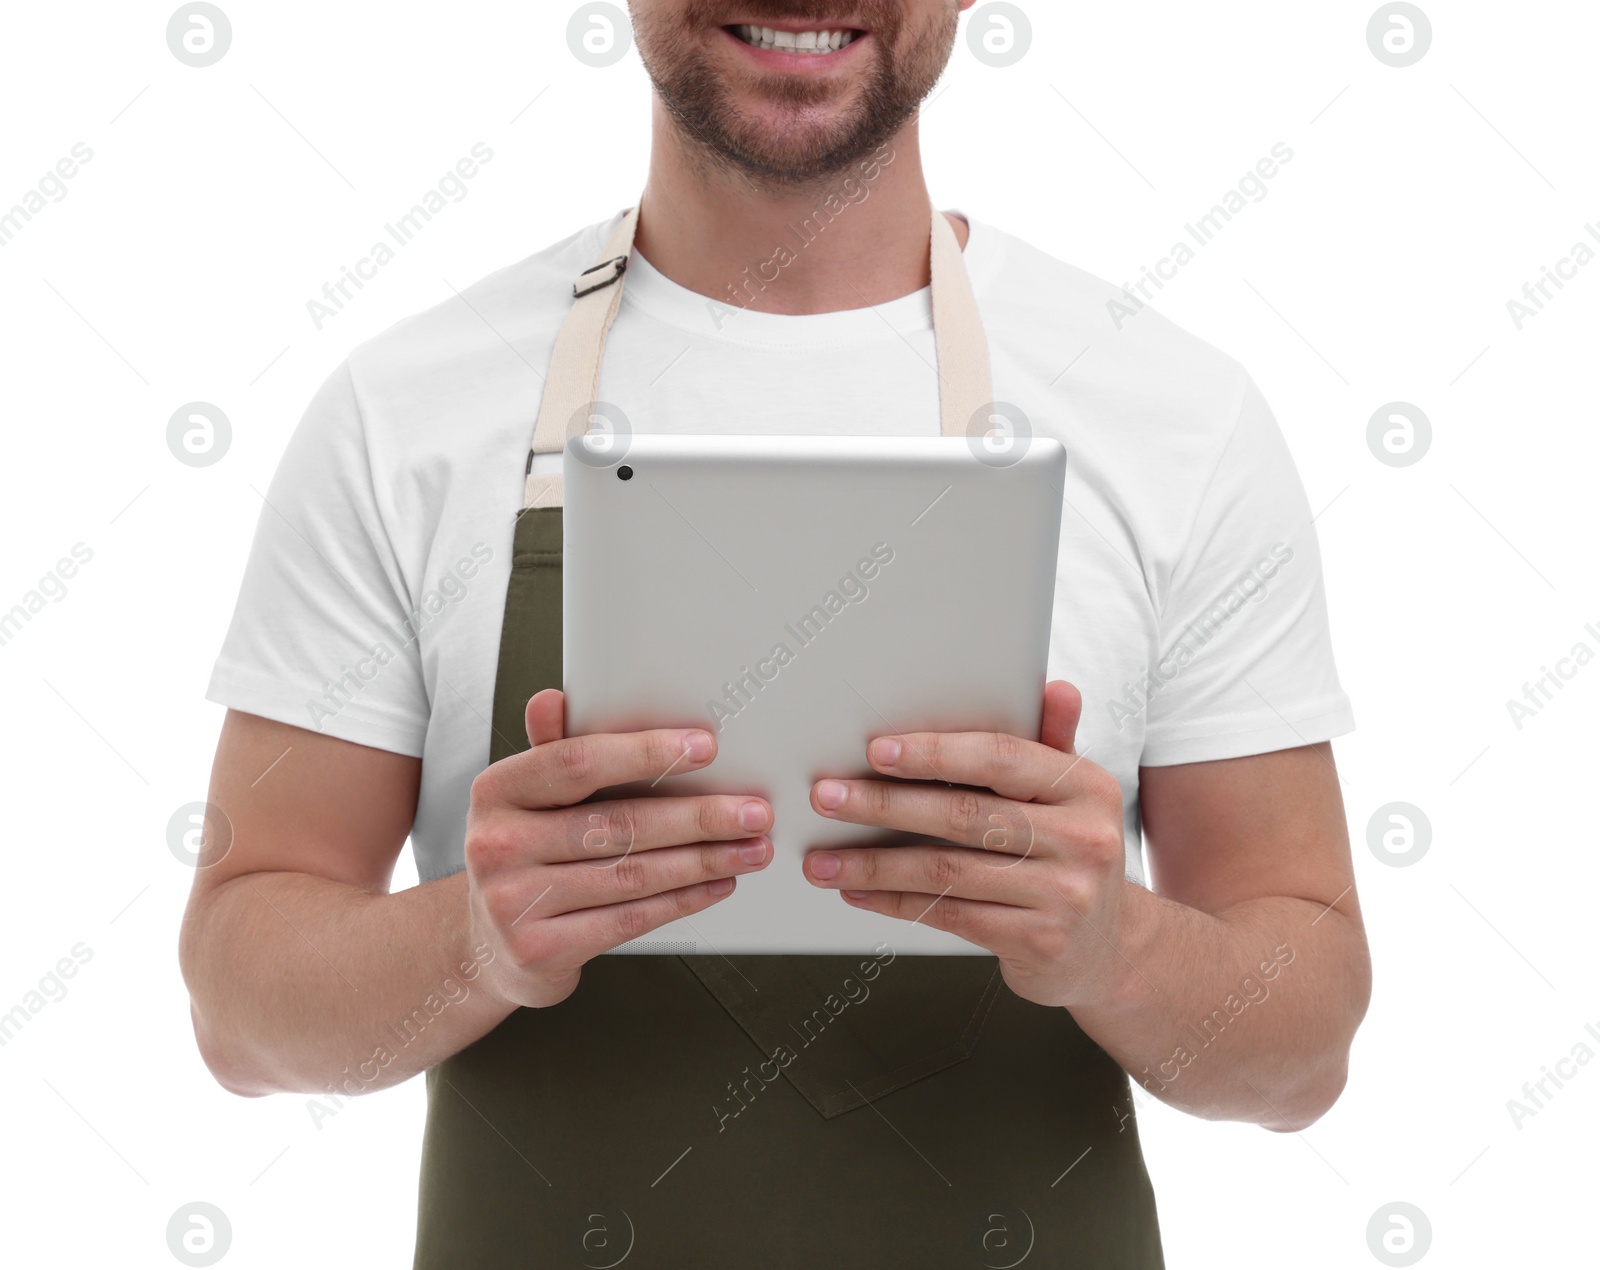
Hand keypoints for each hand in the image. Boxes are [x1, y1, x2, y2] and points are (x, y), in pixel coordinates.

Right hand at [465, 689, 772, 1008]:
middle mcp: (498, 845)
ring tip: (750, 848)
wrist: (487, 942)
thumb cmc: (522, 855)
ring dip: (704, 861)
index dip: (645, 753)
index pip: (577, 762)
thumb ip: (552, 751)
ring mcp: (514, 902)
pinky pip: (629, 918)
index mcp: (497, 792)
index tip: (703, 748)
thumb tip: (555, 700)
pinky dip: (683, 900)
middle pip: (618, 823)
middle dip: (699, 817)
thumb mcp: (526, 799)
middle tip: (753, 811)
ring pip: (632, 874)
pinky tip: (716, 884)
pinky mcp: (541, 949)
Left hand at [803, 681, 1129, 1007]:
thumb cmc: (1070, 856)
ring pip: (947, 871)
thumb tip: (1056, 689)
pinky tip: (860, 894)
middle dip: (884, 804)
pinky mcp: (1039, 941)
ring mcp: (1064, 896)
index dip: (935, 752)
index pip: (1001, 758)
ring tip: (824, 860)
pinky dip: (896, 903)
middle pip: (964, 815)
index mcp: (1087, 787)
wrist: (1108, 948)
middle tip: (828, 797)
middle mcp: (1084, 839)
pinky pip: (950, 915)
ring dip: (874, 865)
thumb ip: (1052, 742)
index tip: (877, 751)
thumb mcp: (1070, 795)